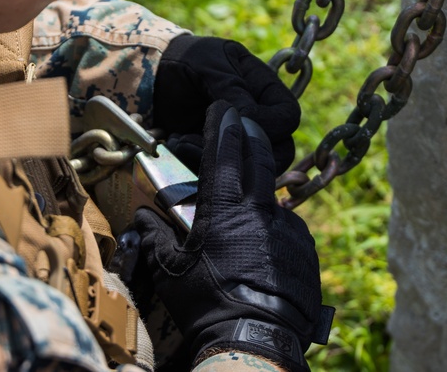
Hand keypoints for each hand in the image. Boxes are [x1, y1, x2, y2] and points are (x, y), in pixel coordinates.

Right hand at [134, 101, 321, 370]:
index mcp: (225, 209)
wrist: (255, 341)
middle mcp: (261, 211)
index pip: (224, 154)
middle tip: (242, 119)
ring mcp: (288, 230)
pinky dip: (274, 222)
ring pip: (274, 195)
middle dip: (248, 134)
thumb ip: (155, 237)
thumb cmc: (206, 304)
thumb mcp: (170, 271)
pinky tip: (264, 236)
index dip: (222, 126)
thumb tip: (140, 218)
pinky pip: (288, 226)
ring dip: (261, 183)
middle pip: (258, 158)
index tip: (222, 105)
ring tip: (251, 183)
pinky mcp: (306, 251)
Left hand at [154, 35, 299, 173]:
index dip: (269, 124)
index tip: (236, 118)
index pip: (288, 116)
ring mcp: (239, 140)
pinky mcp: (216, 156)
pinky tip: (176, 142)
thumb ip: (233, 89)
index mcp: (265, 89)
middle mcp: (259, 118)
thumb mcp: (211, 64)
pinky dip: (197, 163)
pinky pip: (220, 173)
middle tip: (210, 139)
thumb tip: (249, 121)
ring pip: (250, 168)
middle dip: (246, 152)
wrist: (152, 75)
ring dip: (218, 159)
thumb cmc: (186, 60)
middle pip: (280, 151)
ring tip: (184, 140)